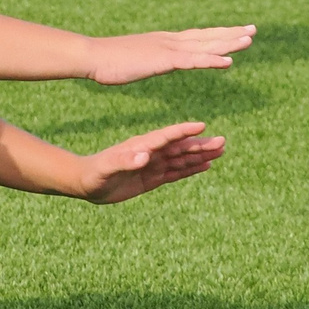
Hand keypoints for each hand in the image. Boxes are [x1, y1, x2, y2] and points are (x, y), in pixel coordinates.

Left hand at [72, 120, 225, 203]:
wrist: (86, 183)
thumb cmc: (94, 174)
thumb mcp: (108, 168)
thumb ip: (125, 161)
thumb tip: (145, 156)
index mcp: (141, 146)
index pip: (166, 137)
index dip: (183, 131)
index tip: (202, 126)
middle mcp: (150, 153)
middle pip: (180, 147)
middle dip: (200, 144)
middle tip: (223, 141)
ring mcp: (152, 165)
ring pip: (181, 159)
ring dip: (200, 155)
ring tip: (220, 151)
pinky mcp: (152, 178)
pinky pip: (175, 172)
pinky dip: (191, 169)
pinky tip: (205, 165)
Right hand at [88, 25, 254, 86]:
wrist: (92, 56)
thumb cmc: (108, 62)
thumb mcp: (137, 60)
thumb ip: (150, 60)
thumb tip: (155, 62)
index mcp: (165, 42)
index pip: (198, 37)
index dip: (218, 34)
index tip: (236, 32)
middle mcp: (170, 41)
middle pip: (207, 36)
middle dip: (231, 34)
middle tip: (253, 30)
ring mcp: (167, 49)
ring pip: (205, 45)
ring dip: (228, 42)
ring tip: (249, 40)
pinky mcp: (163, 60)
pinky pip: (193, 61)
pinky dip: (211, 60)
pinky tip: (227, 62)